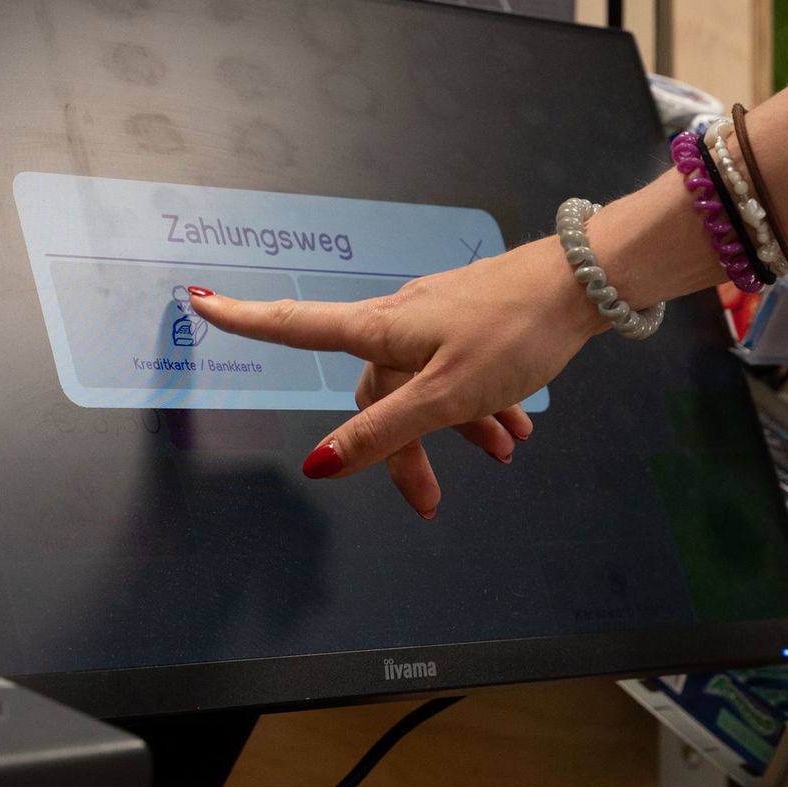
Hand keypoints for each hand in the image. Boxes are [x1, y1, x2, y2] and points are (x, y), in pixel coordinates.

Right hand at [187, 235, 604, 518]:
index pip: (297, 325)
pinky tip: (515, 428)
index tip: (202, 303)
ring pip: (424, 385)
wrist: (586, 283)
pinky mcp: (471, 321)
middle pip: (376, 391)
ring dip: (455, 429)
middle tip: (427, 503)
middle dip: (400, 448)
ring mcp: (437, 319)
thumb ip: (385, 431)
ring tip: (501, 456)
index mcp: (383, 331)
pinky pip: (458, 372)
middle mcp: (401, 320)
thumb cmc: (514, 331)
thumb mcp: (447, 394)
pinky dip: (479, 405)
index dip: (247, 319)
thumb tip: (320, 463)